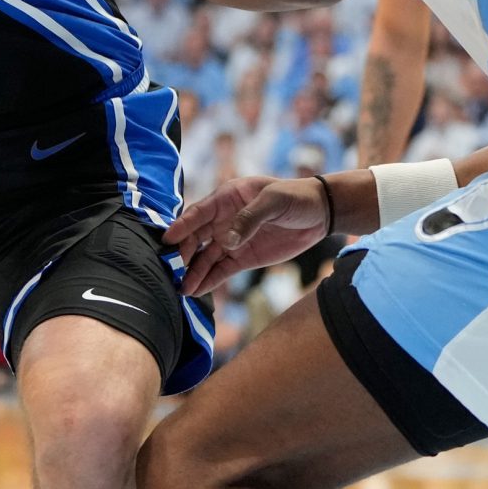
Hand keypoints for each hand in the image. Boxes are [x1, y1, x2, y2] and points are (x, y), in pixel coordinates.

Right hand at [166, 174, 357, 295]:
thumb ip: (249, 218)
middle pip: (196, 237)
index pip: (199, 212)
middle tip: (172, 270)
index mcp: (227, 198)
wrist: (320, 213)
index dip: (182, 226)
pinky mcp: (242, 258)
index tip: (167, 239)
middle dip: (183, 253)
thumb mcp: (274, 201)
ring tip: (182, 289)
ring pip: (206, 257)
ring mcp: (232, 240)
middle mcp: (223, 219)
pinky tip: (196, 291)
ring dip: (193, 272)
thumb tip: (226, 241)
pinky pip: (221, 270)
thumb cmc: (296, 197)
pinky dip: (209, 280)